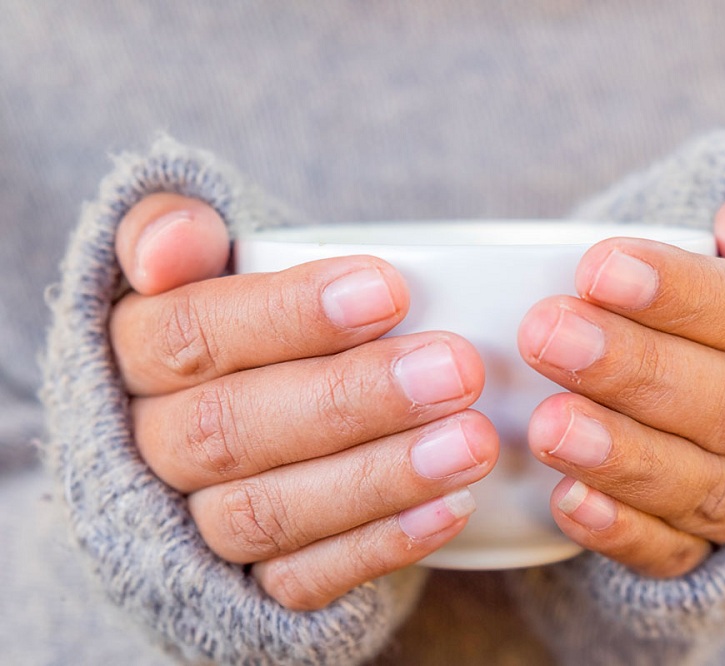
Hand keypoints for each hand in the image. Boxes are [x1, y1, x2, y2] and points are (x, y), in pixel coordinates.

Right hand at [110, 193, 497, 609]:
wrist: (232, 411)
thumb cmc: (243, 319)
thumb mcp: (205, 260)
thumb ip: (176, 228)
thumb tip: (166, 248)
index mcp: (135, 352)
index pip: (193, 333)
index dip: (288, 315)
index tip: (391, 291)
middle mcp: (151, 444)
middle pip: (232, 429)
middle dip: (351, 400)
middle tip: (457, 371)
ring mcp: (194, 523)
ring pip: (266, 513)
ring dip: (377, 479)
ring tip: (472, 443)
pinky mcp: (245, 584)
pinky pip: (300, 580)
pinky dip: (378, 547)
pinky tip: (451, 510)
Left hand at [518, 173, 724, 575]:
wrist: (717, 364)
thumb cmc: (714, 281)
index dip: (683, 294)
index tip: (597, 268)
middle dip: (636, 371)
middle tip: (546, 335)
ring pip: (710, 487)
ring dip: (625, 457)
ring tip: (547, 426)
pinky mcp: (716, 549)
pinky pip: (679, 553)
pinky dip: (624, 533)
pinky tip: (566, 501)